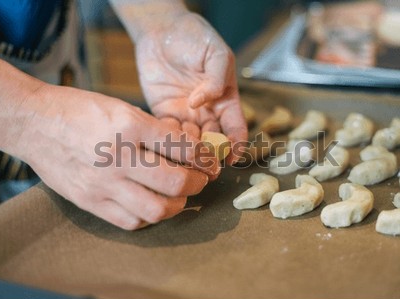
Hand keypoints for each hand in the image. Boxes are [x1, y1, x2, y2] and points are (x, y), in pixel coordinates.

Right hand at [19, 84, 219, 229]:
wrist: (35, 123)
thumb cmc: (80, 110)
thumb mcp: (122, 108)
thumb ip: (153, 132)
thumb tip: (184, 152)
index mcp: (130, 127)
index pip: (183, 148)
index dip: (204, 157)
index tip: (208, 160)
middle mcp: (118, 157)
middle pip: (175, 184)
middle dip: (197, 184)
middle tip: (199, 180)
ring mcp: (102, 184)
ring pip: (156, 210)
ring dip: (177, 205)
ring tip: (178, 196)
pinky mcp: (89, 202)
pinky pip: (130, 221)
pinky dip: (149, 216)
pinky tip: (150, 204)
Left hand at [134, 11, 247, 163]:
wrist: (162, 31)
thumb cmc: (195, 37)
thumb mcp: (216, 53)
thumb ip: (216, 79)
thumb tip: (200, 103)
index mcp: (225, 100)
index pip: (235, 128)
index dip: (236, 145)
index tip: (231, 158)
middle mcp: (208, 111)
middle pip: (213, 141)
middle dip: (210, 155)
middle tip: (203, 166)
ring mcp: (186, 114)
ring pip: (190, 141)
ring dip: (188, 152)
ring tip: (184, 159)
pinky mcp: (165, 112)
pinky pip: (168, 132)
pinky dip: (167, 141)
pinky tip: (165, 146)